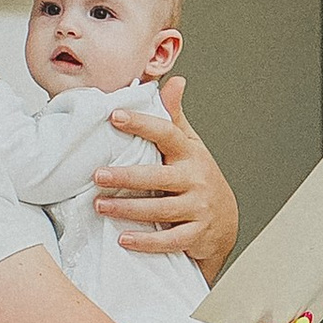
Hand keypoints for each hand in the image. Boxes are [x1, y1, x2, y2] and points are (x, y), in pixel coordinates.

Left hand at [95, 75, 238, 272]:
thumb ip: (174, 117)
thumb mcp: (190, 145)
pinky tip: (123, 238)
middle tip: (97, 174)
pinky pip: (169, 240)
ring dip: (128, 210)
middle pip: (158, 177)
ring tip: (100, 205)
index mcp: (189, 153)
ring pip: (160, 210)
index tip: (114, 116)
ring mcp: (197, 208)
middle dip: (126, 177)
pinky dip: (145, 241)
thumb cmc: (198, 177)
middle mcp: (195, 179)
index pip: (166, 133)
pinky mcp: (196, 235)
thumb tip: (173, 81)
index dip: (141, 124)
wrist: (226, 221)